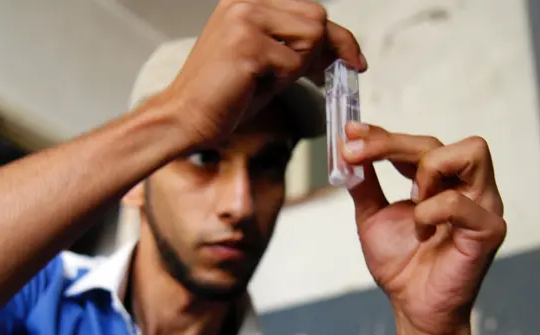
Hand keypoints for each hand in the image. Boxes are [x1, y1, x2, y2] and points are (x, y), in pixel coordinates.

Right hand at [158, 0, 365, 147]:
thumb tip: (339, 48)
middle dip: (324, 52)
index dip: (338, 37)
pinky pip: (294, 64)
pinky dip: (283, 83)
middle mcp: (245, 0)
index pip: (311, 9)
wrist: (185, 117)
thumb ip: (295, 44)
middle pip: (317, 17)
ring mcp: (244, 19)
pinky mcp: (247, 45)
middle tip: (319, 80)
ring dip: (300, 67)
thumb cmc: (224, 94)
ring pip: (311, 36)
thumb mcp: (266, 59)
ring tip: (268, 81)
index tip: (354, 60)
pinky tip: (254, 86)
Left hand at [342, 122, 506, 334]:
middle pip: (437, 142)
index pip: (417, 144)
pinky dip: (430, 212)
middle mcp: (466, 186)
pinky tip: (421, 231)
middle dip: (391, 144)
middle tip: (356, 154)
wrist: (412, 306)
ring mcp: (482, 204)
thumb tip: (348, 151)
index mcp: (440, 182)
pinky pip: (460, 202)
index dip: (383, 135)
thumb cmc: (401, 264)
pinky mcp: (488, 229)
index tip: (352, 132)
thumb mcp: (372, 216)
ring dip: (427, 171)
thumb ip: (364, 183)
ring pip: (470, 151)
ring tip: (411, 200)